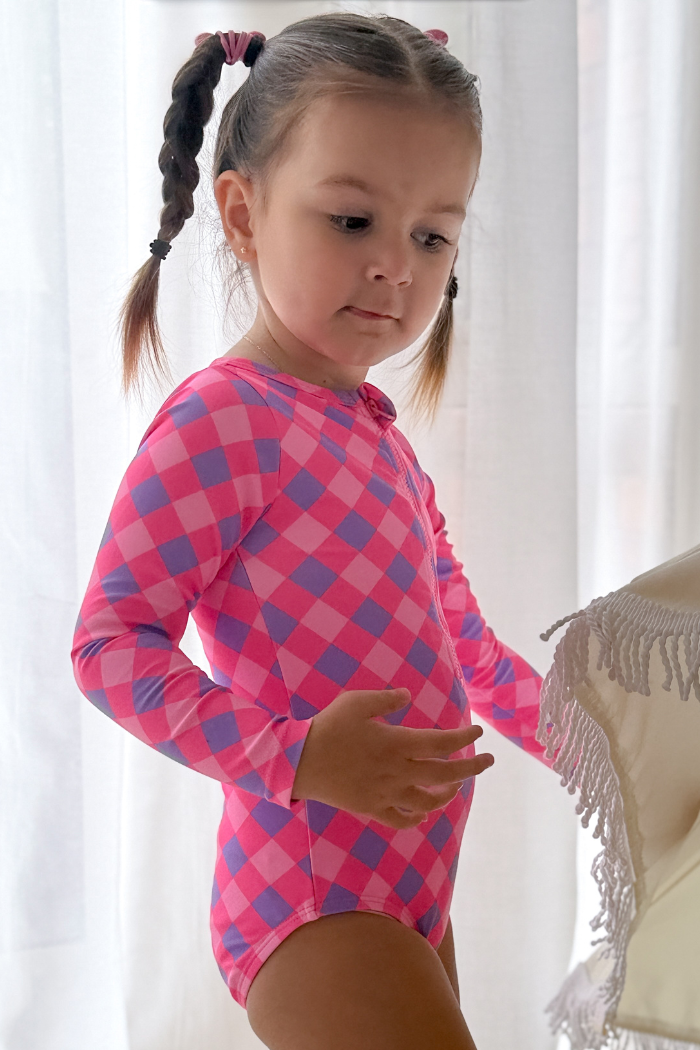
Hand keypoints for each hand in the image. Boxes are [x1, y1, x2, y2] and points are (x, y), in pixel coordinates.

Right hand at [290, 687, 494, 828]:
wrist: (301, 761)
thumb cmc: (329, 726)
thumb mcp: (357, 701)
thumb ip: (387, 699)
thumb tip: (409, 696)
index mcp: (397, 743)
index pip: (442, 743)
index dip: (464, 737)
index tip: (478, 731)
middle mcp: (398, 771)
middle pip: (445, 773)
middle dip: (472, 767)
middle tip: (489, 761)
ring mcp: (387, 793)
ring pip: (428, 801)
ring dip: (448, 793)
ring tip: (456, 785)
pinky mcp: (372, 808)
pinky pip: (401, 819)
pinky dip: (416, 818)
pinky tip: (423, 813)